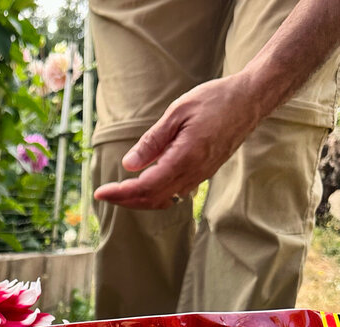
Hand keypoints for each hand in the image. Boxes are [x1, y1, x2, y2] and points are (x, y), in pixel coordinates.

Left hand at [93, 76, 261, 209]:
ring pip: (164, 200)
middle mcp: (193, 173)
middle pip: (152, 199)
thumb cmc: (215, 99)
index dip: (121, 193)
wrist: (251, 100)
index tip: (100, 192)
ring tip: (119, 191)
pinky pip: (175, 193)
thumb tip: (128, 165)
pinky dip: (155, 194)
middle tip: (105, 193)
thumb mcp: (178, 112)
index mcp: (185, 158)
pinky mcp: (203, 174)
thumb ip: (152, 141)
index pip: (146, 187)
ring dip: (140, 199)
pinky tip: (143, 185)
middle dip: (125, 200)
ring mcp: (200, 176)